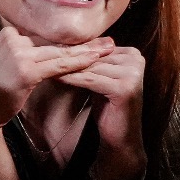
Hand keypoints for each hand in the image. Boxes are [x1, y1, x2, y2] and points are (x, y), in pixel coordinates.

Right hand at [0, 27, 111, 133]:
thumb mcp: (3, 61)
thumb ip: (22, 50)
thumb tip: (47, 46)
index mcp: (8, 34)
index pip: (45, 37)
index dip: (69, 41)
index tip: (91, 40)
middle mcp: (12, 39)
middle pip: (54, 43)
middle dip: (83, 44)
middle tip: (107, 42)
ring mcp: (18, 54)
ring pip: (59, 53)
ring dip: (87, 53)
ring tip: (107, 50)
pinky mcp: (25, 70)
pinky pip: (58, 67)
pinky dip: (77, 65)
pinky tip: (93, 62)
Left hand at [57, 43, 146, 179]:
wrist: (121, 137)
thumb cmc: (107, 107)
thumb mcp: (100, 79)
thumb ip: (93, 62)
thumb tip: (66, 43)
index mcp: (132, 54)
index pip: (96, 49)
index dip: (73, 50)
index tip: (49, 48)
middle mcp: (136, 60)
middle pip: (93, 57)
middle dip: (68, 58)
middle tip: (43, 54)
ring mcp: (132, 74)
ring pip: (90, 68)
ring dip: (66, 68)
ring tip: (45, 65)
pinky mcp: (124, 88)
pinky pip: (90, 80)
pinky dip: (72, 79)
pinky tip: (55, 77)